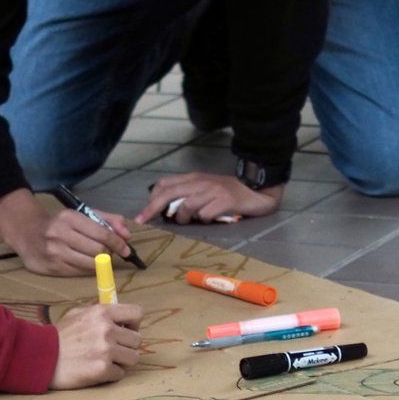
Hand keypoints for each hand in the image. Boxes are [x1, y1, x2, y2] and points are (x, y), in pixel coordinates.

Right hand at [0, 189, 133, 276]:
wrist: (27, 232)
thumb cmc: (60, 223)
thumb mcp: (82, 214)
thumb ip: (108, 220)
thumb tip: (127, 234)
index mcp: (69, 218)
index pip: (102, 233)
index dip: (117, 243)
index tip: (125, 249)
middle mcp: (60, 235)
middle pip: (98, 251)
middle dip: (108, 254)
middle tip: (108, 253)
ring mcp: (54, 253)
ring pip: (90, 265)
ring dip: (100, 264)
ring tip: (97, 258)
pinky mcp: (51, 268)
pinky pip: (79, 273)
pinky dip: (87, 269)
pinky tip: (83, 262)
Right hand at [50, 303, 144, 388]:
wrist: (40, 357)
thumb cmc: (59, 336)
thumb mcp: (78, 314)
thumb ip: (101, 313)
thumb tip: (121, 317)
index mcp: (102, 312)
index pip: (137, 313)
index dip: (134, 324)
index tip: (125, 331)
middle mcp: (107, 330)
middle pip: (137, 340)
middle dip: (127, 346)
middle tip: (112, 350)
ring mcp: (106, 350)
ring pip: (133, 358)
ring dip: (121, 362)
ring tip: (104, 360)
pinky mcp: (102, 370)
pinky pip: (120, 374)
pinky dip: (110, 374)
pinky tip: (95, 370)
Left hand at [134, 173, 281, 224]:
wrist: (255, 189)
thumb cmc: (228, 192)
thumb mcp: (204, 189)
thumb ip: (187, 195)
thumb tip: (167, 211)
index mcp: (193, 178)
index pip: (165, 185)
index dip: (151, 200)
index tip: (143, 215)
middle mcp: (200, 182)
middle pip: (169, 194)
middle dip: (153, 208)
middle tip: (143, 221)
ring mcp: (213, 191)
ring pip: (186, 205)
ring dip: (183, 218)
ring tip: (191, 220)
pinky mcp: (224, 201)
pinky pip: (205, 214)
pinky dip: (204, 219)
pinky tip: (211, 218)